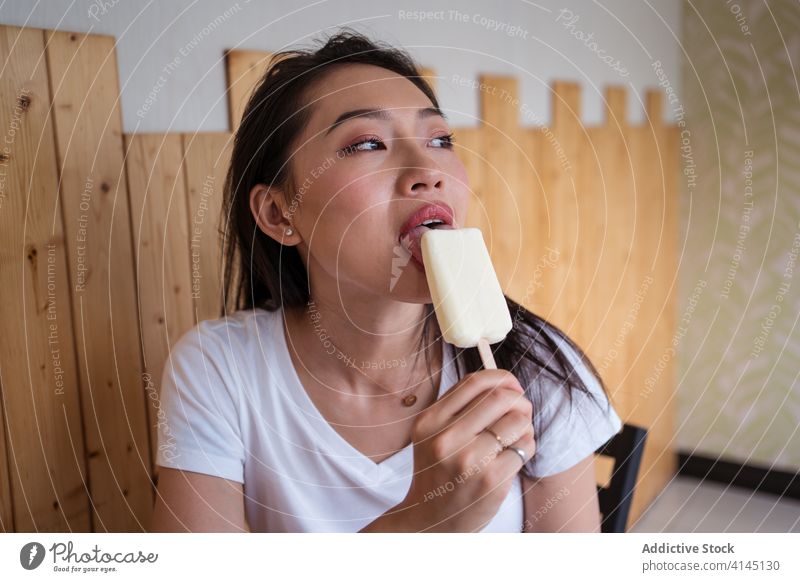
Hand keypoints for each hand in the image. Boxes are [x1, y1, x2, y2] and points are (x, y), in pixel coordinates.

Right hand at [396, 369, 535, 531]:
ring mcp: (469, 460)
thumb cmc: (439, 472)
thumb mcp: (433, 434)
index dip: (501, 377)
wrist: (430, 520)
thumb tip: (505, 382)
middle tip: (521, 411)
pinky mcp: (491, 480)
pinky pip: (525, 447)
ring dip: (525, 425)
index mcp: (430, 421)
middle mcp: (446, 438)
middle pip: (500, 398)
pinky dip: (526, 447)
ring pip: (517, 421)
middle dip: (519, 400)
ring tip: (516, 436)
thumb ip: (459, 406)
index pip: (474, 382)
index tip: (512, 385)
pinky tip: (514, 456)